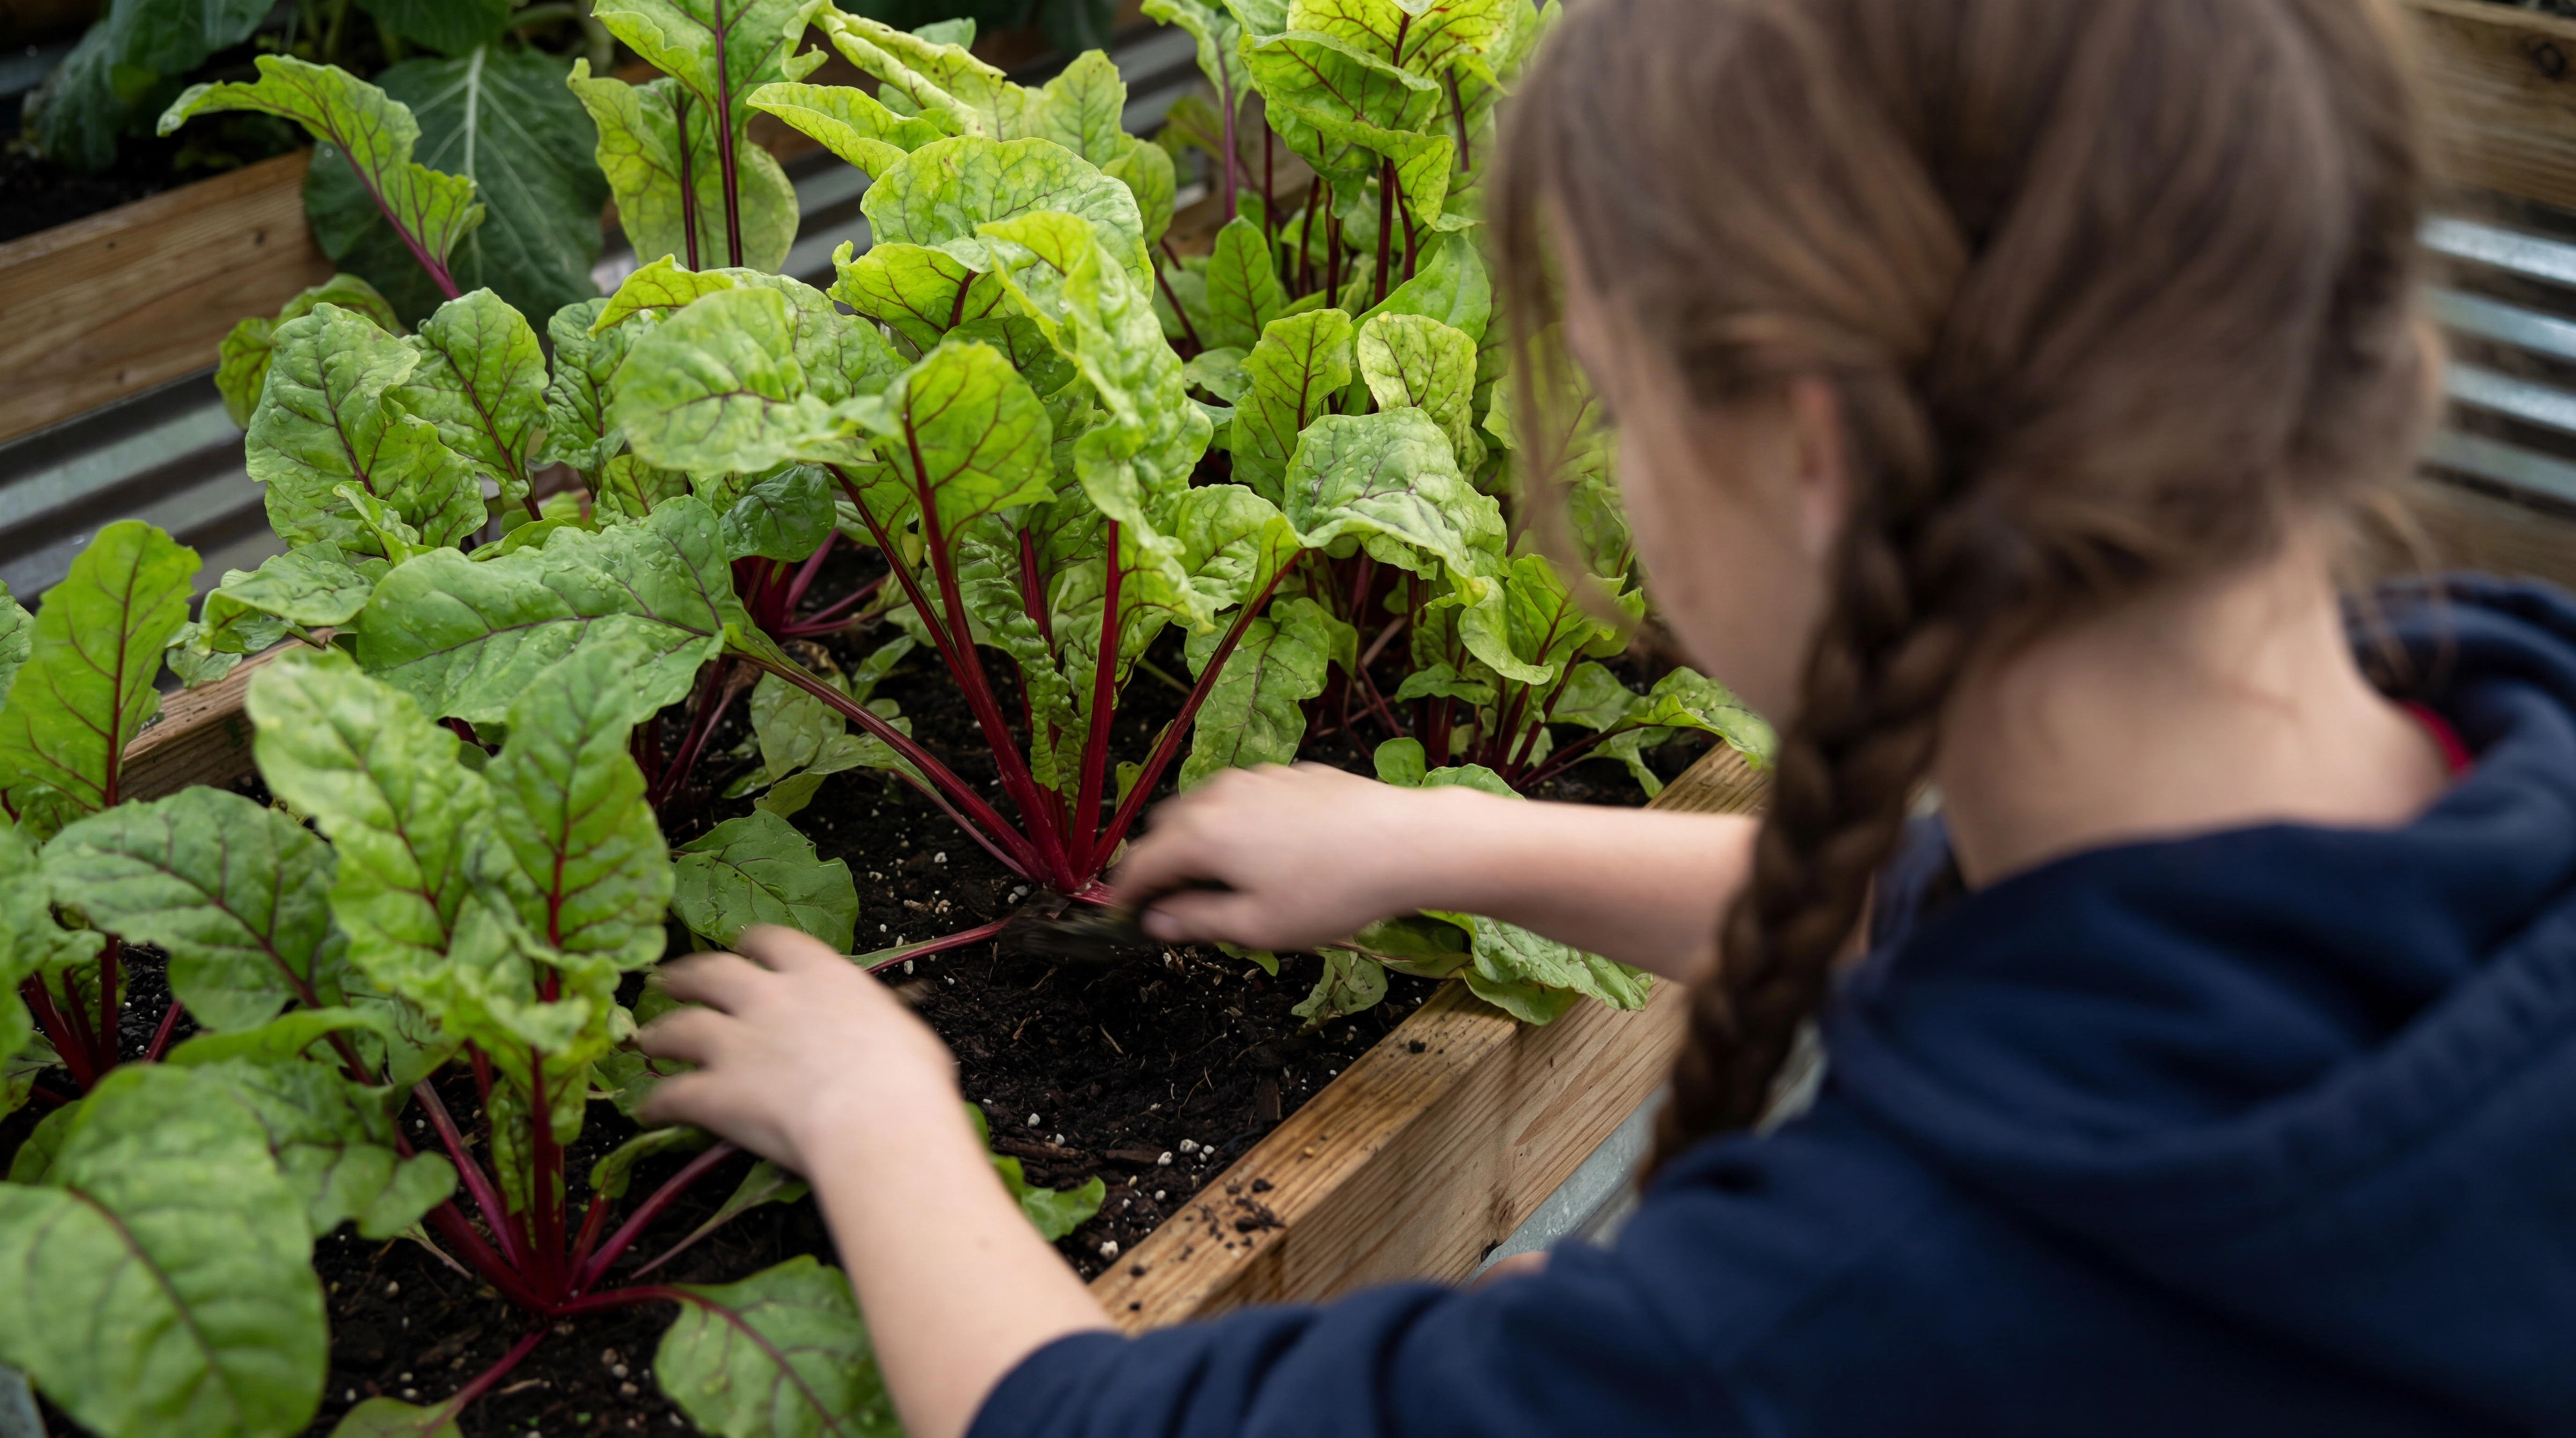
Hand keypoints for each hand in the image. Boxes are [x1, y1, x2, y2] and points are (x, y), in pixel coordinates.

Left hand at [637, 926, 957, 1173]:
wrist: (874, 1118)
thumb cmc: (907, 1077)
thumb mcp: (902, 1031)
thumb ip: (874, 1021)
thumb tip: (883, 1028)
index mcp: (819, 974)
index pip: (774, 941)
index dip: (753, 944)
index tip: (744, 947)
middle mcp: (769, 998)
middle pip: (713, 973)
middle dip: (687, 974)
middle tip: (670, 978)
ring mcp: (737, 1043)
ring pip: (681, 1027)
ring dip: (660, 1033)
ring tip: (647, 1038)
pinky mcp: (716, 1092)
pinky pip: (673, 1094)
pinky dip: (656, 1102)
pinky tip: (644, 1110)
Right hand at [1111, 762, 1489, 949]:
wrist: (1405, 842)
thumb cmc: (1331, 891)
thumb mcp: (1256, 926)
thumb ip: (1196, 922)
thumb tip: (1155, 922)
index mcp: (1201, 834)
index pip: (1139, 863)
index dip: (1123, 893)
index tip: (1120, 915)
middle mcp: (1220, 795)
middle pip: (1166, 828)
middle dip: (1158, 863)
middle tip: (1167, 902)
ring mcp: (1256, 778)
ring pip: (1205, 808)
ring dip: (1197, 840)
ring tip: (1216, 879)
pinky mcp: (1290, 774)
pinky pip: (1244, 798)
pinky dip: (1236, 824)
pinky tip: (1265, 853)